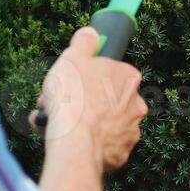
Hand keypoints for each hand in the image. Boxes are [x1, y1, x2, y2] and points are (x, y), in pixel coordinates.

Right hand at [32, 26, 146, 172]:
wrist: (74, 141)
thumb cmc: (74, 96)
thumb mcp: (74, 56)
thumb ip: (85, 42)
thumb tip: (91, 34)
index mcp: (128, 78)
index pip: (109, 73)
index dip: (86, 76)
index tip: (70, 82)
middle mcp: (136, 106)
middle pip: (105, 99)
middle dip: (81, 101)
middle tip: (56, 104)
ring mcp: (129, 133)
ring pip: (101, 124)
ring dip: (79, 123)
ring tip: (53, 124)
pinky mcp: (119, 156)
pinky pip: (98, 147)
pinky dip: (83, 143)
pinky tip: (65, 141)